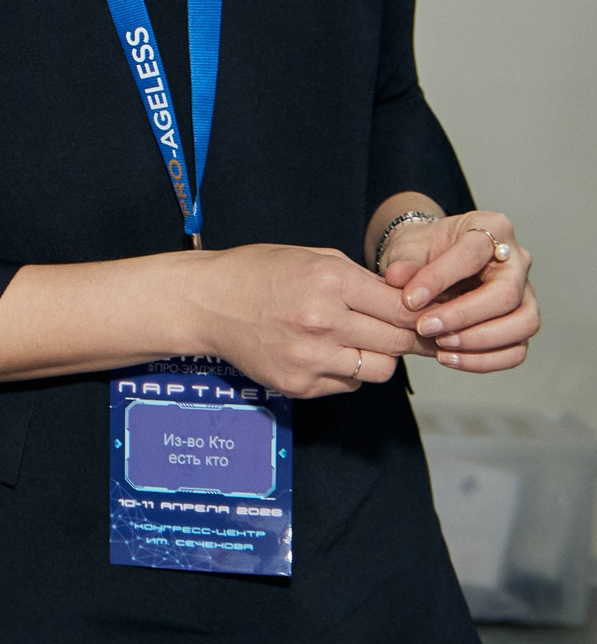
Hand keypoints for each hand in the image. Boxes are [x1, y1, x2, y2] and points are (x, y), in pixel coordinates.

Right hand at [180, 243, 420, 399]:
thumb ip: (363, 280)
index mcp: (331, 282)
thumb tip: (410, 302)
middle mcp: (323, 322)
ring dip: (379, 356)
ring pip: (379, 370)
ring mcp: (310, 358)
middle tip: (418, 334)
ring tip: (361, 340)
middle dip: (412, 337)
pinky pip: (348, 383)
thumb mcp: (315, 258)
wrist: (208, 302)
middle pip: (398, 342)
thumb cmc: (261, 272)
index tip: (436, 316)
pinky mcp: (299, 384)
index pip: (401, 307)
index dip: (425, 313)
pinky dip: (348, 370)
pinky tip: (327, 351)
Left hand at [383, 208, 538, 374]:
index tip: (409, 299)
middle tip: (424, 327)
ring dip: (479, 341)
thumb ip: (405, 261)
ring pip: (524, 323)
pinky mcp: (520, 323)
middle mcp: (516, 260)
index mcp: (492, 227)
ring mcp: (525, 293)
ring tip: (439, 345)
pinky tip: (449, 358)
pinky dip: (484, 360)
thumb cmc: (424, 251)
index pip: (473, 253)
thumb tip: (397, 277)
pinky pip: (517, 350)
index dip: (440, 278)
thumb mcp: (409, 248)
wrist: (431, 264)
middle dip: (462, 315)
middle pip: (507, 293)